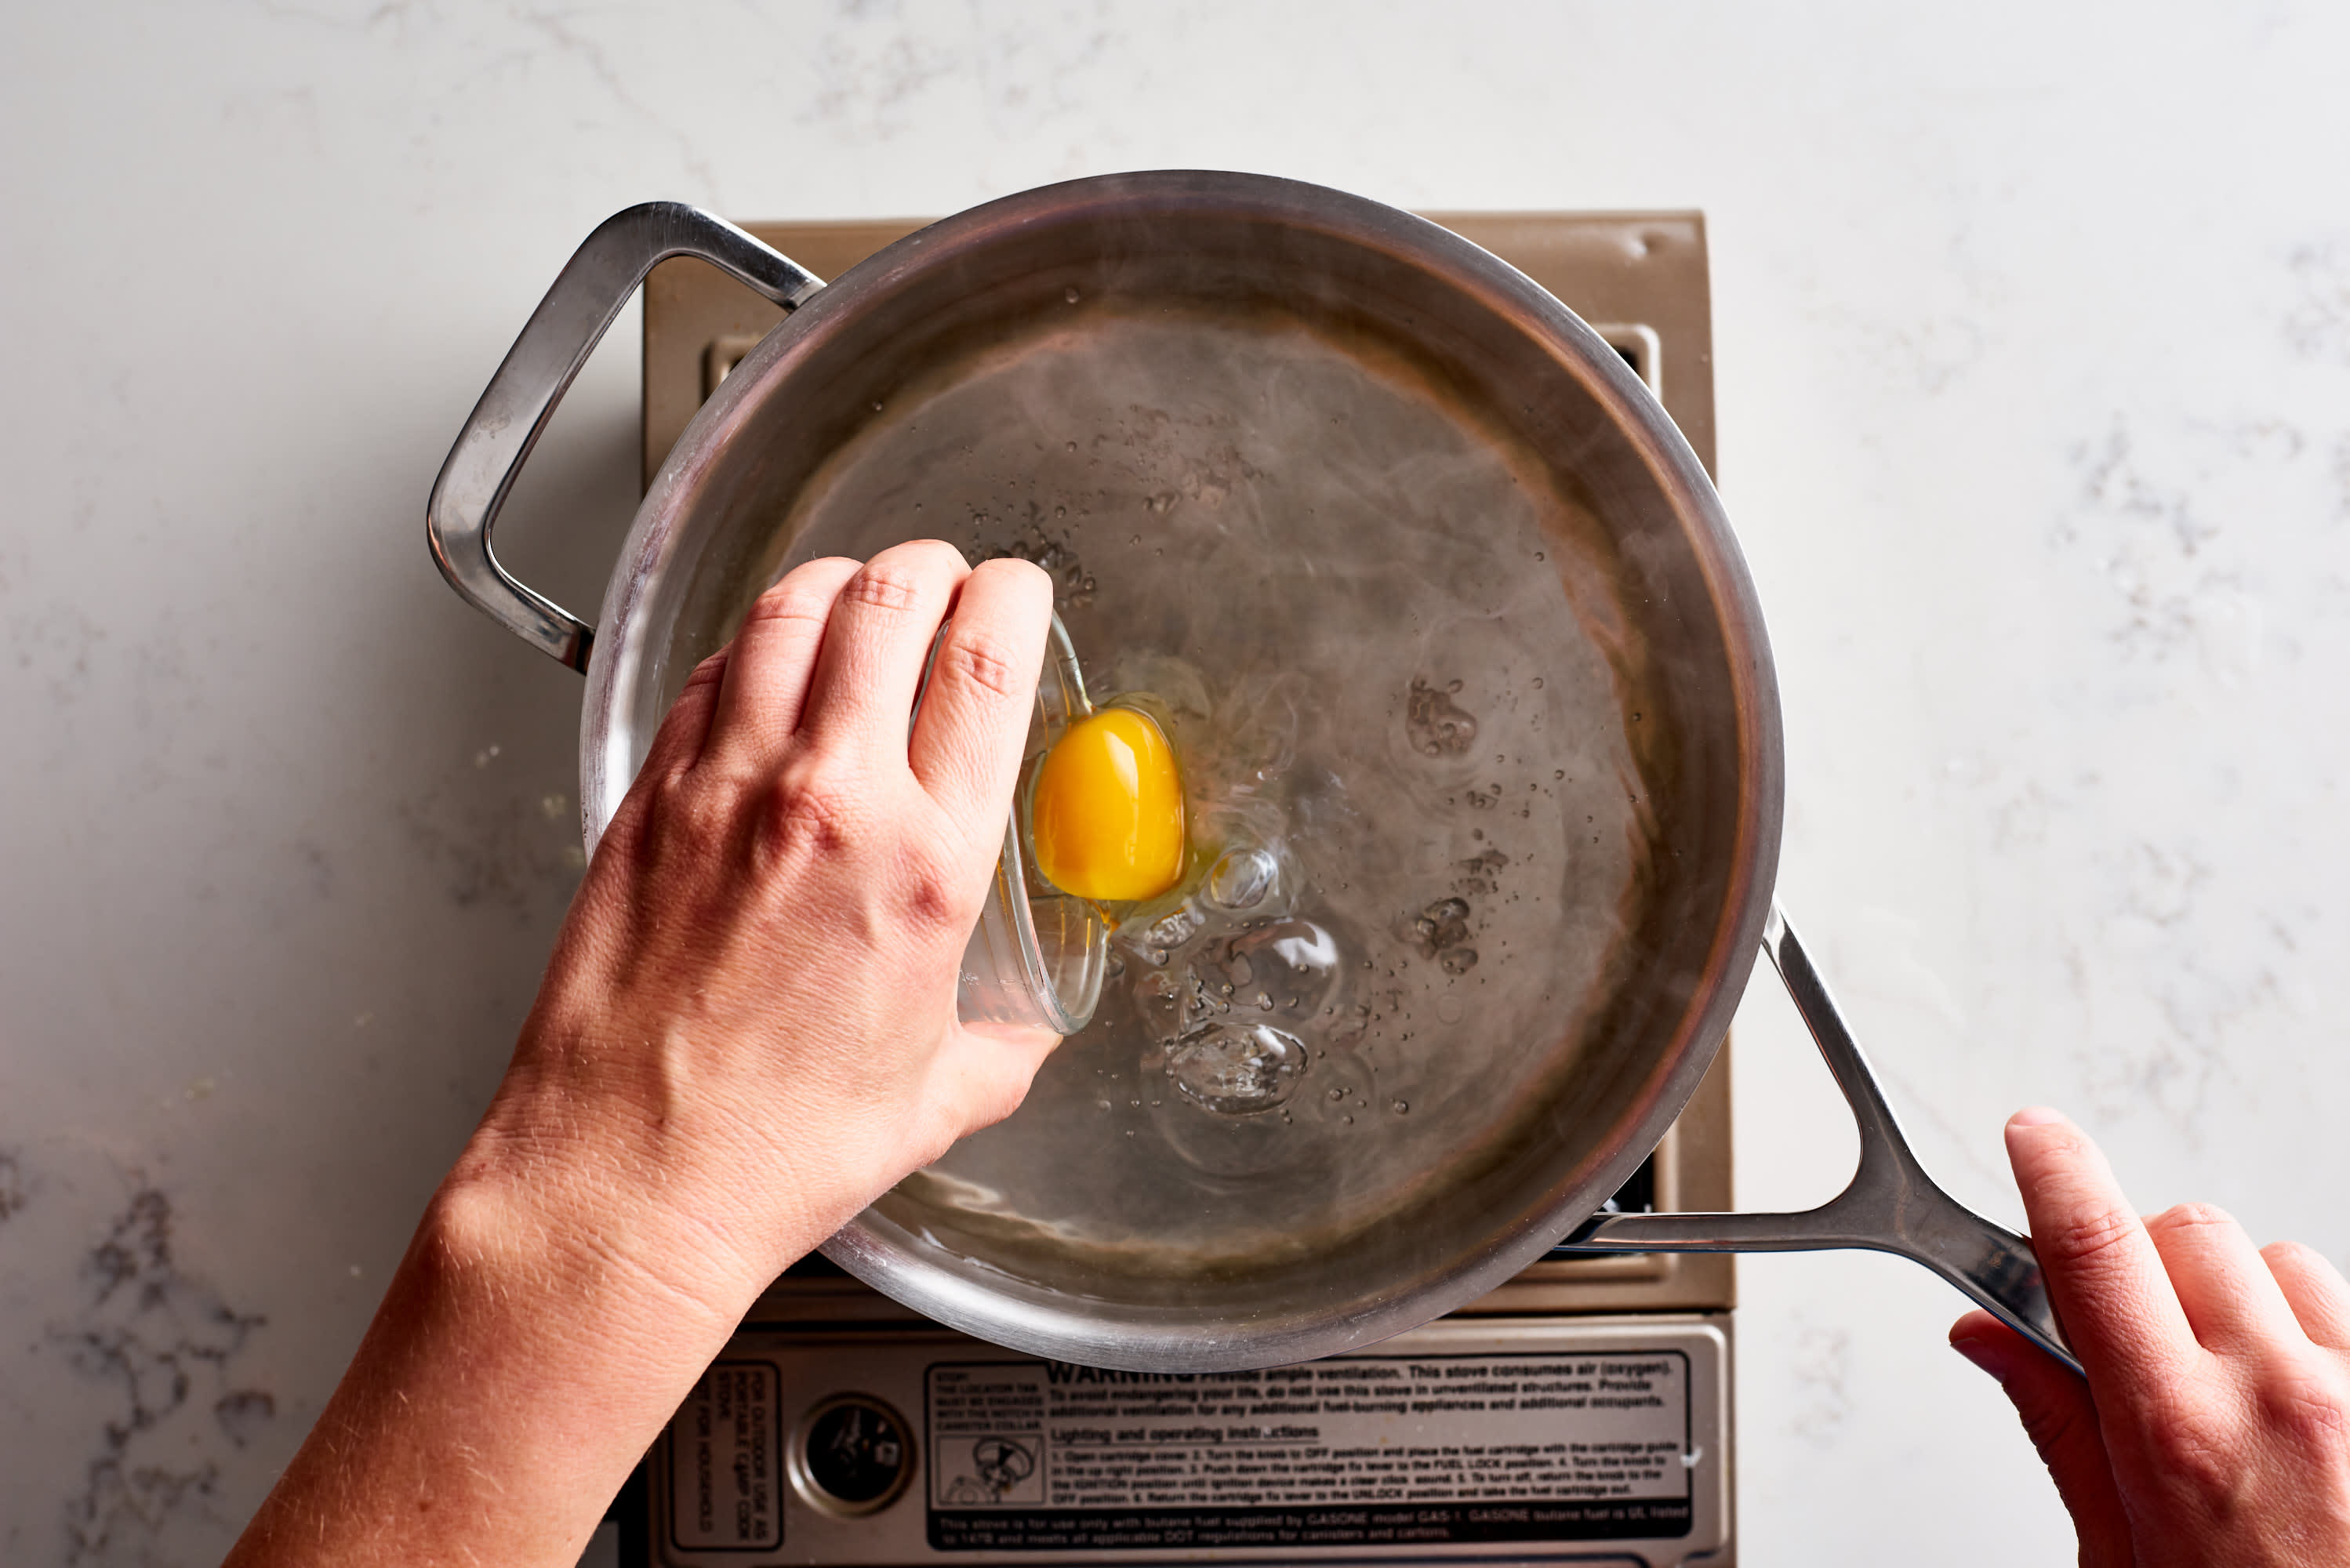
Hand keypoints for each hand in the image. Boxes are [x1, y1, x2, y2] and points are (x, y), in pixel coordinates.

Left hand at [464, 540, 1061, 1310]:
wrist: (624, 1179)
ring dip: (837, 582)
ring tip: (858, 593)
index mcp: (925, 866)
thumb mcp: (928, 1100)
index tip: (1018, 590)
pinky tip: (765, 668)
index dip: (1013, 598)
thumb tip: (1020, 1040)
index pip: (987, 664)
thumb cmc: (766, 1149)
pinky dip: (750, 647)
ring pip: (788, 612)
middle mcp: (828, 801)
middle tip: (943, 578)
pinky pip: (708, 676)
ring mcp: (725, 789)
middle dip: (930, 568)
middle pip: (890, 603)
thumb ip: (995, 1052)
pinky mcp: (648, 799)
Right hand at [1952, 1108, 2349, 1565]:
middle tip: (2135, 1333)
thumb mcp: (2120, 1556)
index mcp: (2178, 1431)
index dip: (2053, 1167)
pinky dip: (2319, 1340)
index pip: (2094, 1244)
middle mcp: (2280, 1394)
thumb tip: (1988, 1339)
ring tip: (2239, 1389)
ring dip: (2245, 1298)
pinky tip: (2307, 1414)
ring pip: (2282, 1261)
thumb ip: (2058, 1426)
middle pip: (2188, 1228)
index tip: (2033, 1135)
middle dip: (2147, 1260)